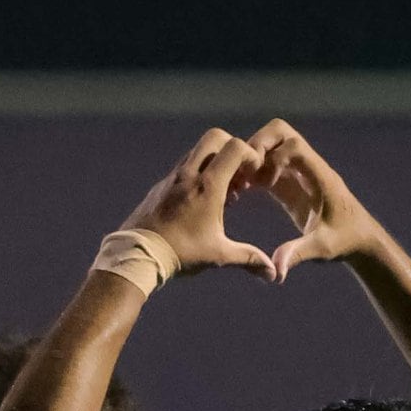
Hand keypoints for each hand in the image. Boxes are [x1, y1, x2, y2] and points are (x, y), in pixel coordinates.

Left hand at [122, 129, 285, 280]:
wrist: (138, 255)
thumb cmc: (180, 253)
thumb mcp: (218, 255)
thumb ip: (248, 258)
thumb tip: (273, 274)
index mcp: (207, 186)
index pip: (234, 147)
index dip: (250, 154)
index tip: (254, 175)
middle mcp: (189, 174)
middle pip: (214, 137)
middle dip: (231, 149)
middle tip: (238, 174)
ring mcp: (172, 177)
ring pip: (197, 151)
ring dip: (214, 162)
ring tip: (223, 191)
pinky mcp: (160, 186)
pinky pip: (182, 167)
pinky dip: (197, 173)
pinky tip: (201, 201)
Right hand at [243, 120, 389, 279]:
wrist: (360, 241)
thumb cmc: (346, 242)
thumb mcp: (322, 249)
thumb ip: (298, 254)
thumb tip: (277, 270)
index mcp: (319, 175)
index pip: (294, 145)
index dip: (273, 158)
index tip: (263, 184)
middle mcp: (309, 167)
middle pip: (280, 132)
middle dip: (257, 146)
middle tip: (244, 174)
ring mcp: (299, 173)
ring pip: (272, 144)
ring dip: (252, 158)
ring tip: (238, 185)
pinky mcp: (292, 185)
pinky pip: (268, 166)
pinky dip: (252, 172)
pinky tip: (240, 192)